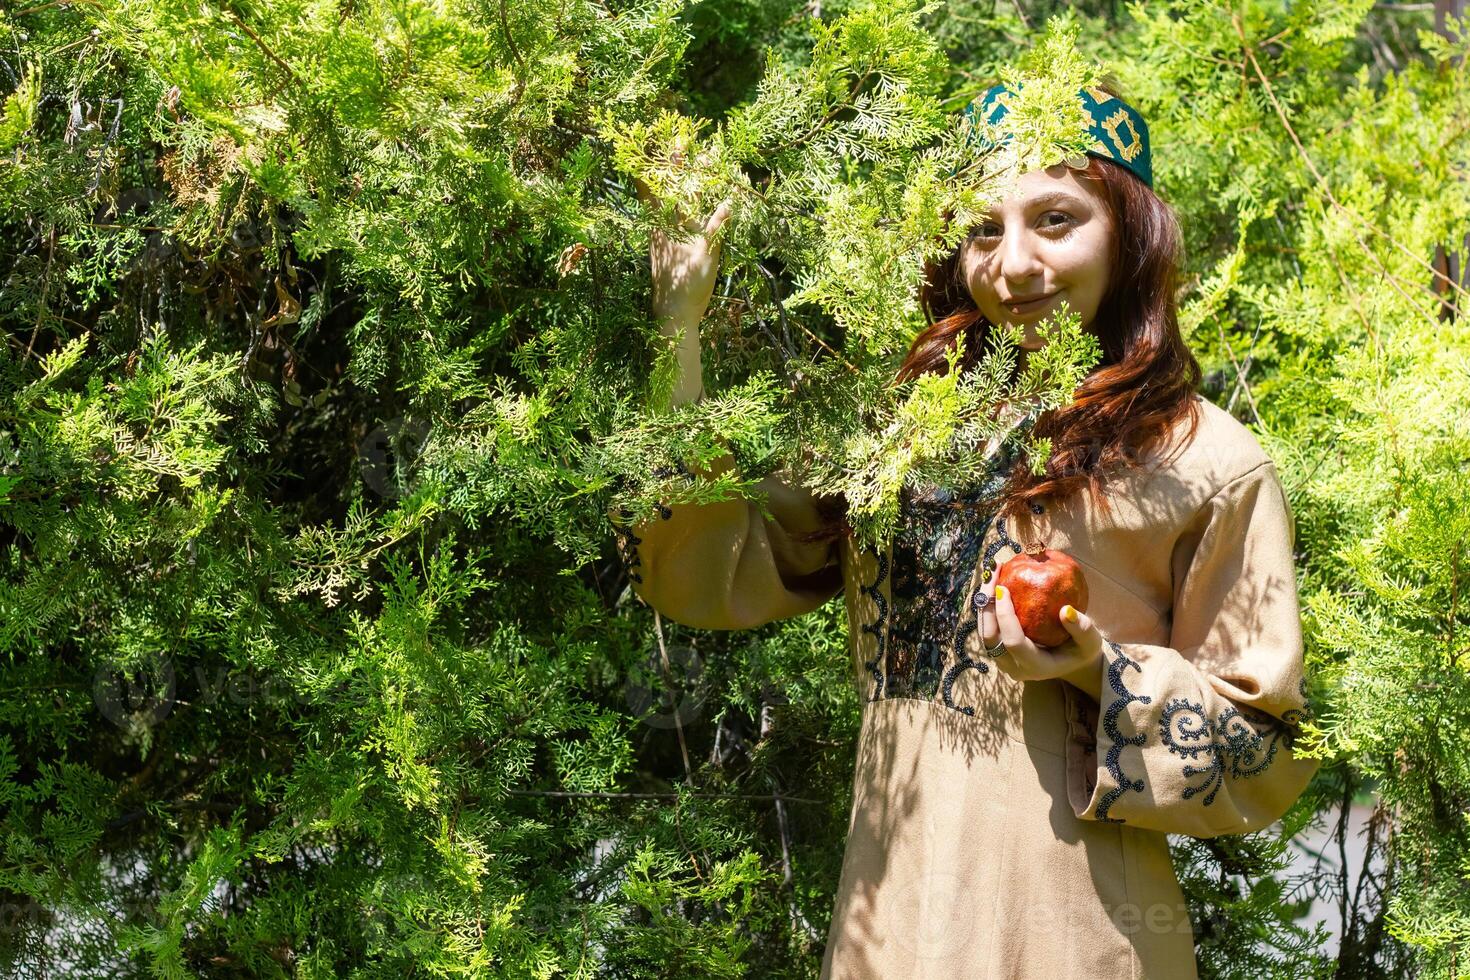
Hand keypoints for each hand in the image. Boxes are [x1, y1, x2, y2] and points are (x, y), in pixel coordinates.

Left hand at [633, 144, 732, 325]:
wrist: (673, 315)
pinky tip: (682, 203)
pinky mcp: (665, 249)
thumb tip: (729, 201)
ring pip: (665, 203)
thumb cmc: (688, 284)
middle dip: (672, 167)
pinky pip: (668, 219)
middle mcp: (663, 226)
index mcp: (669, 224)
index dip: (669, 163)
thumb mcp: (707, 254)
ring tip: (678, 165)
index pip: (666, 185)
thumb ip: (717, 227)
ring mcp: (663, 237)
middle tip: (678, 144)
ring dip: (672, 184)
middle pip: (665, 188)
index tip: (674, 142)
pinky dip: (675, 206)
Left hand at [976, 567, 1105, 699]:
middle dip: (988, 605)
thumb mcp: (1090, 641)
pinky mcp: (999, 651)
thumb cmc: (1082, 650)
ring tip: (990, 575)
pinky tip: (995, 583)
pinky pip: (988, 627)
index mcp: (1036, 666)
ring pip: (984, 632)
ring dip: (984, 603)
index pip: (1013, 641)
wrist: (1072, 663)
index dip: (1005, 616)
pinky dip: (988, 606)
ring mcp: (1004, 661)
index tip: (1004, 589)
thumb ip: (1081, 628)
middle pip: (990, 637)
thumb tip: (1065, 610)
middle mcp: (1014, 666)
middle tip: (992, 576)